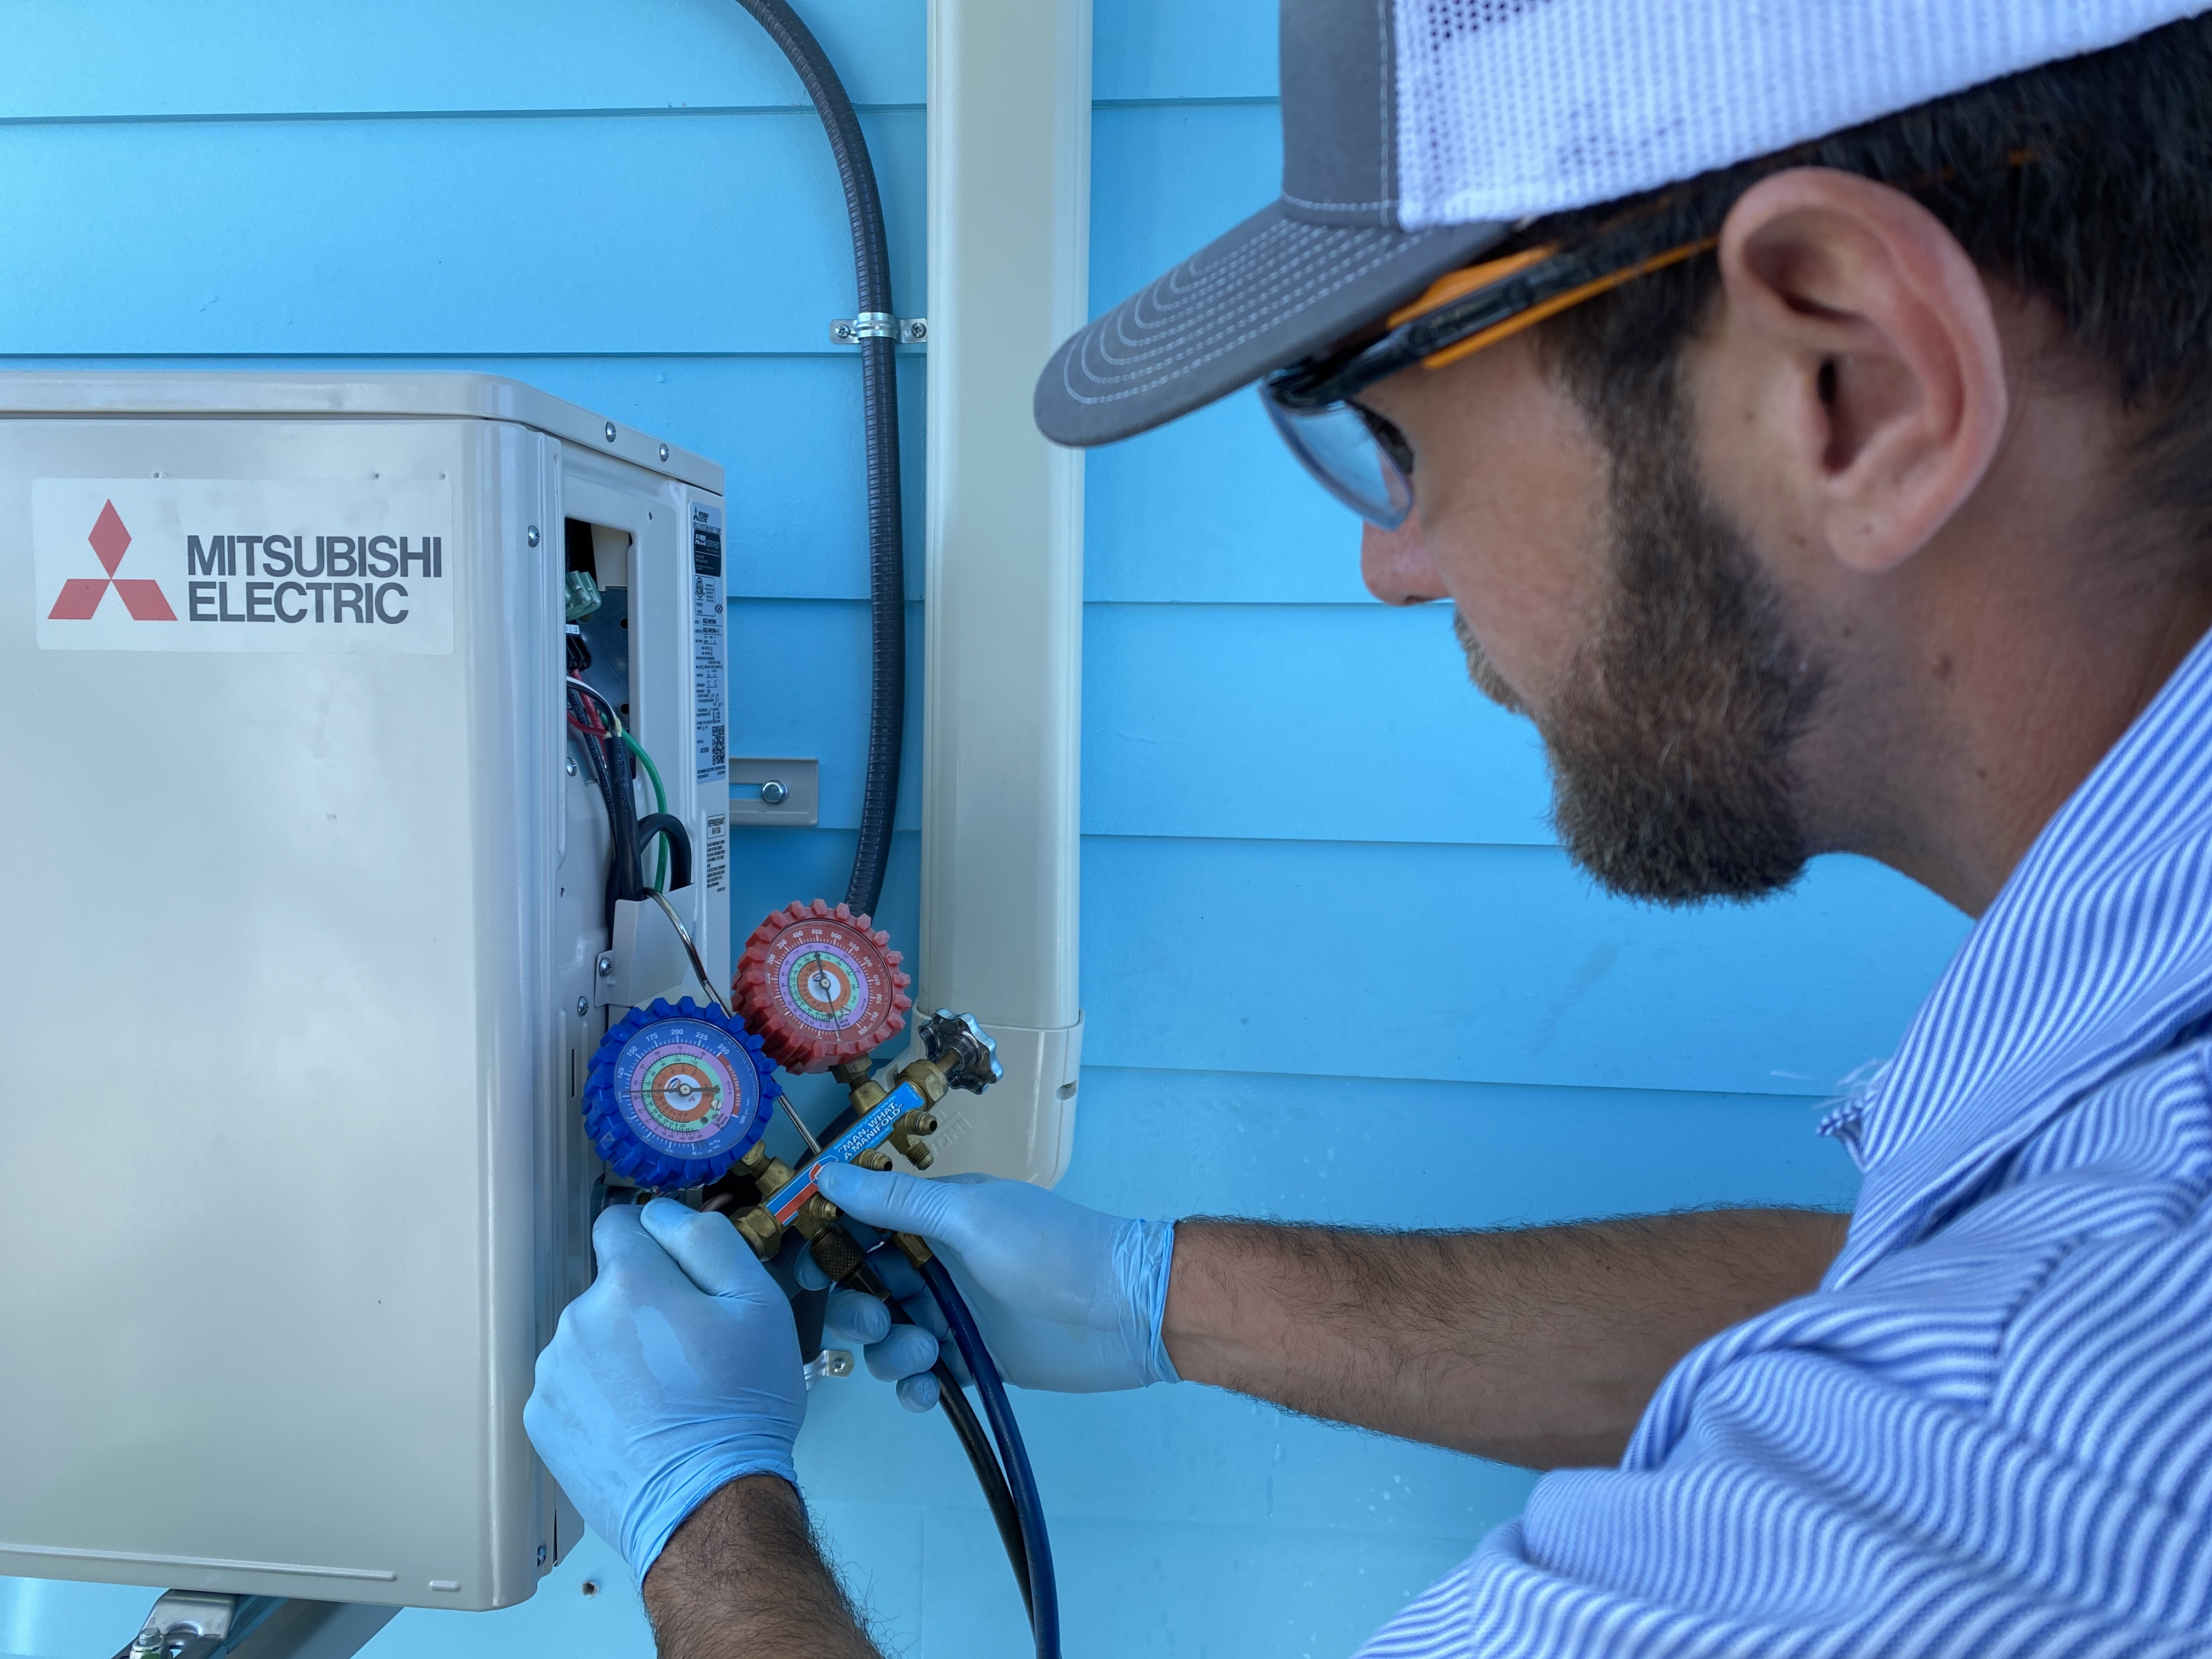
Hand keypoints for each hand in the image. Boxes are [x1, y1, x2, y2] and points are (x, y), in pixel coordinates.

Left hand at [524, 1197, 804, 1574]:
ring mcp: (552, 1373)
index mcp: (628, 1282)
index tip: (680, 1280)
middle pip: (609, 1287)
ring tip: (665, 1396)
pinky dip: (599, 1395)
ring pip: (589, 1337)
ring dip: (619, 1351)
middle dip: (642, 1306)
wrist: (707, 1507)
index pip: (619, 1223)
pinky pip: (572, 1385)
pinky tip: (637, 1423)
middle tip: (688, 1352)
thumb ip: (707, 1239)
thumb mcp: (758, 1303)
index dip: (654, 1243)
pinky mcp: (541, 1421)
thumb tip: (664, 1211)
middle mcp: (576, 1319)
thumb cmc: (741, 1406)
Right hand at [807, 1164, 1176, 1409]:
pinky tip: (930, 1390)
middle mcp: (940, 1263)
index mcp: (936, 1216)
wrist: (1126, 1312)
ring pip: (890, 1339)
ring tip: (927, 1356)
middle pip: (866, 1289)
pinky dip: (916, 1388)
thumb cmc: (1052, 1250)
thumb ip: (898, 1202)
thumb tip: (826, 1173)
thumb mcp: (971, 1215)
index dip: (829, 1248)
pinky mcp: (975, 1360)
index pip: (862, 1226)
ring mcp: (957, 1314)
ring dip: (891, 1354)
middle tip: (880, 1324)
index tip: (810, 1272)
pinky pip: (924, 1378)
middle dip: (857, 1311)